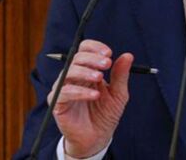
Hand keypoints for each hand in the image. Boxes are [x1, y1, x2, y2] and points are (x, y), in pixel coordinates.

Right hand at [49, 39, 132, 157]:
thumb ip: (120, 75)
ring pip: (68, 72)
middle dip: (92, 58)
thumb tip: (128, 55)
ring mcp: (64, 89)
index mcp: (87, 70)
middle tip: (107, 63)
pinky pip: (64, 92)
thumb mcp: (118, 93)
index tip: (109, 53)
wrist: (98, 138)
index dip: (95, 48)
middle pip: (77, 58)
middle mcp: (73, 77)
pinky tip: (93, 95)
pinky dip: (79, 91)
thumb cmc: (105, 114)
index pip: (85, 50)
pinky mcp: (57, 103)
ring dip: (85, 72)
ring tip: (99, 77)